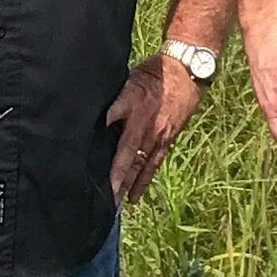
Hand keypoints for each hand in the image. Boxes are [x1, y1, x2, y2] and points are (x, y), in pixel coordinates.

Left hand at [106, 53, 200, 201]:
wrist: (188, 73)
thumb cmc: (154, 73)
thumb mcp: (130, 77)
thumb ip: (113, 98)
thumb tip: (95, 114)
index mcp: (135, 104)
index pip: (115, 121)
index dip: (104, 136)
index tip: (88, 155)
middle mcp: (146, 124)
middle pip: (128, 154)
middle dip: (116, 176)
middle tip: (104, 197)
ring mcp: (158, 135)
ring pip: (140, 165)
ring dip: (127, 184)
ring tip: (115, 204)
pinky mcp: (166, 141)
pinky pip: (153, 165)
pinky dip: (143, 182)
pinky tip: (134, 197)